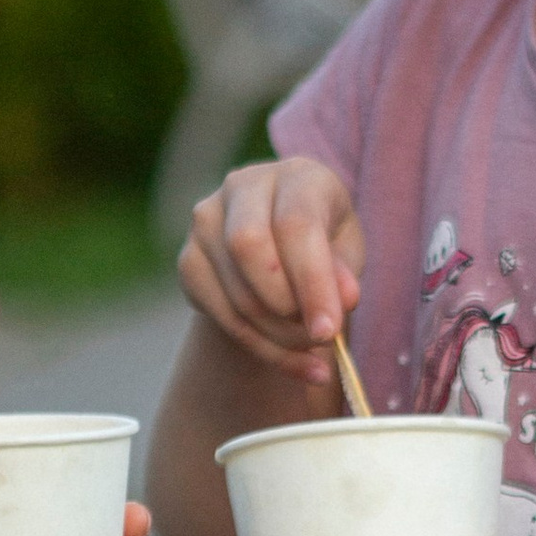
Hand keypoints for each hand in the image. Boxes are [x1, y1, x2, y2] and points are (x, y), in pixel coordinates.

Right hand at [179, 157, 365, 399]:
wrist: (282, 251)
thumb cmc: (325, 246)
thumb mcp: (347, 253)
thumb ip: (344, 272)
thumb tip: (342, 299)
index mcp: (296, 175)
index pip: (295, 223)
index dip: (312, 281)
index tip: (329, 330)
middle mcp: (243, 186)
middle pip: (248, 246)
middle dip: (286, 305)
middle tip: (318, 337)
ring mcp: (206, 222)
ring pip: (235, 290)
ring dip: (278, 335)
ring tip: (311, 349)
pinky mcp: (188, 260)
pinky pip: (221, 315)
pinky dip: (260, 348)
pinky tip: (291, 360)